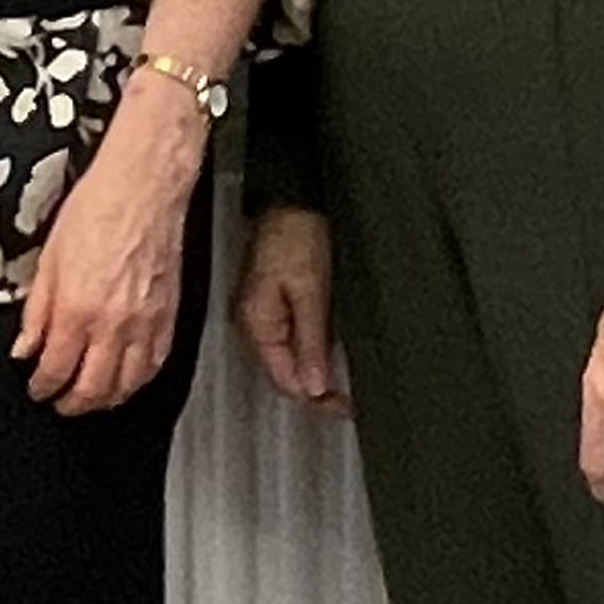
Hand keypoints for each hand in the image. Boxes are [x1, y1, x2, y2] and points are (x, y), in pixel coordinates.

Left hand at [10, 83, 207, 416]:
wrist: (143, 189)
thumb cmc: (96, 211)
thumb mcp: (48, 260)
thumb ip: (36, 312)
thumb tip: (24, 348)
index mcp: (77, 310)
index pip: (55, 369)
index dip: (42, 386)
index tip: (36, 388)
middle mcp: (113, 325)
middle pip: (92, 388)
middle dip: (71, 404)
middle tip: (59, 403)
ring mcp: (145, 325)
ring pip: (126, 386)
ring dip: (105, 401)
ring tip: (89, 400)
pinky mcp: (168, 318)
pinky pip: (154, 366)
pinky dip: (137, 383)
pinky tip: (127, 382)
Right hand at [234, 204, 348, 416]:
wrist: (291, 196)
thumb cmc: (297, 234)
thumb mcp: (311, 291)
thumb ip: (311, 341)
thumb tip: (314, 387)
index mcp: (257, 324)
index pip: (284, 379)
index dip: (315, 398)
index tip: (345, 408)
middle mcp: (253, 324)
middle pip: (283, 373)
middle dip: (314, 390)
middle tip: (349, 402)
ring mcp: (261, 312)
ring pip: (287, 358)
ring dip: (314, 372)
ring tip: (344, 386)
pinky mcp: (272, 301)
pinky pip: (290, 338)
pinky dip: (310, 350)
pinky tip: (328, 355)